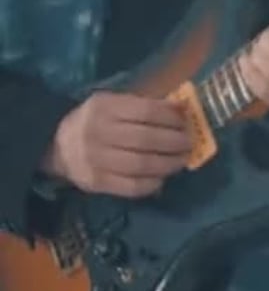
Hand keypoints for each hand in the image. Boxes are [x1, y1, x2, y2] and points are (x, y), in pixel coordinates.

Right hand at [42, 92, 192, 197]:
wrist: (58, 145)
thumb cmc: (97, 120)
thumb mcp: (115, 103)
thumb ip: (145, 105)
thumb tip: (183, 109)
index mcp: (105, 107)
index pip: (146, 112)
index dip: (171, 117)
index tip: (186, 121)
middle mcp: (98, 133)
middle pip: (146, 139)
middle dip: (175, 142)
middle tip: (188, 143)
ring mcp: (96, 160)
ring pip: (141, 165)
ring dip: (169, 164)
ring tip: (182, 160)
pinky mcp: (96, 183)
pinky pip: (131, 187)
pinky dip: (152, 184)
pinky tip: (162, 178)